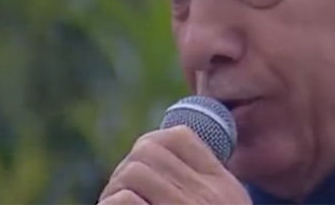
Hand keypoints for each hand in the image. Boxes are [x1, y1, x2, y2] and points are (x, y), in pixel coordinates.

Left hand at [97, 125, 251, 204]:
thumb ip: (207, 185)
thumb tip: (169, 164)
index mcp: (222, 184)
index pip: (180, 136)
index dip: (152, 143)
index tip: (140, 165)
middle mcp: (206, 193)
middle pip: (150, 148)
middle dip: (128, 165)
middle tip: (118, 189)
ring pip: (134, 171)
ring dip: (115, 188)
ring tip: (112, 203)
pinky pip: (124, 200)